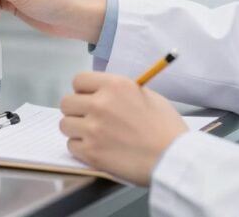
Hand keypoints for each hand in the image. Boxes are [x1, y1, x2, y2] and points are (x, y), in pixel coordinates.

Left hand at [59, 72, 187, 185]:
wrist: (174, 159)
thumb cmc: (166, 128)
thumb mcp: (147, 96)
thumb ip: (120, 91)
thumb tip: (101, 91)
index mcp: (115, 85)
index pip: (78, 80)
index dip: (84, 90)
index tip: (90, 98)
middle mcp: (100, 104)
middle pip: (66, 103)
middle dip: (77, 110)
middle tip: (91, 119)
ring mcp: (93, 129)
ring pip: (65, 124)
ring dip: (77, 130)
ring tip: (95, 135)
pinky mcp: (91, 152)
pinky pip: (71, 146)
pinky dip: (82, 148)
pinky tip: (98, 149)